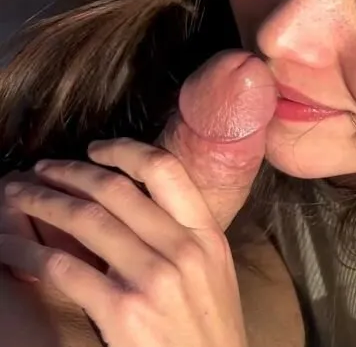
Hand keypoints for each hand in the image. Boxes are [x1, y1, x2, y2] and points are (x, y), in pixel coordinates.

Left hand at [0, 51, 275, 346]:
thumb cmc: (207, 335)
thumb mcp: (212, 278)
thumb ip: (182, 242)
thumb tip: (134, 213)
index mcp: (207, 237)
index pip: (166, 171)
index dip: (123, 151)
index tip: (95, 149)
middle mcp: (182, 250)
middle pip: (115, 189)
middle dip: (66, 173)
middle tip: (37, 171)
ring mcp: (152, 279)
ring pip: (83, 219)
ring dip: (38, 202)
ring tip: (14, 197)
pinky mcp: (121, 310)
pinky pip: (61, 267)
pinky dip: (26, 251)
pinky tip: (9, 248)